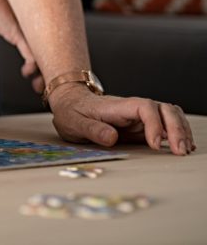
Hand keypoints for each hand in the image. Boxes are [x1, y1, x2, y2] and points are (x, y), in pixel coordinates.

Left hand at [49, 85, 195, 155]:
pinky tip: (182, 146)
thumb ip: (91, 129)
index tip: (154, 144)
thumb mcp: (73, 122)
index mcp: (116, 107)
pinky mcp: (142, 125)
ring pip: (169, 115)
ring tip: (184, 150)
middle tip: (179, 151)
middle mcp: (132, 109)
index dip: (154, 124)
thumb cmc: (72, 112)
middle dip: (176, 128)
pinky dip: (178, 133)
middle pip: (164, 109)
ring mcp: (139, 117)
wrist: (70, 103)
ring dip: (180, 130)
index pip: (144, 107)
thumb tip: (112, 138)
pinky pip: (166, 124)